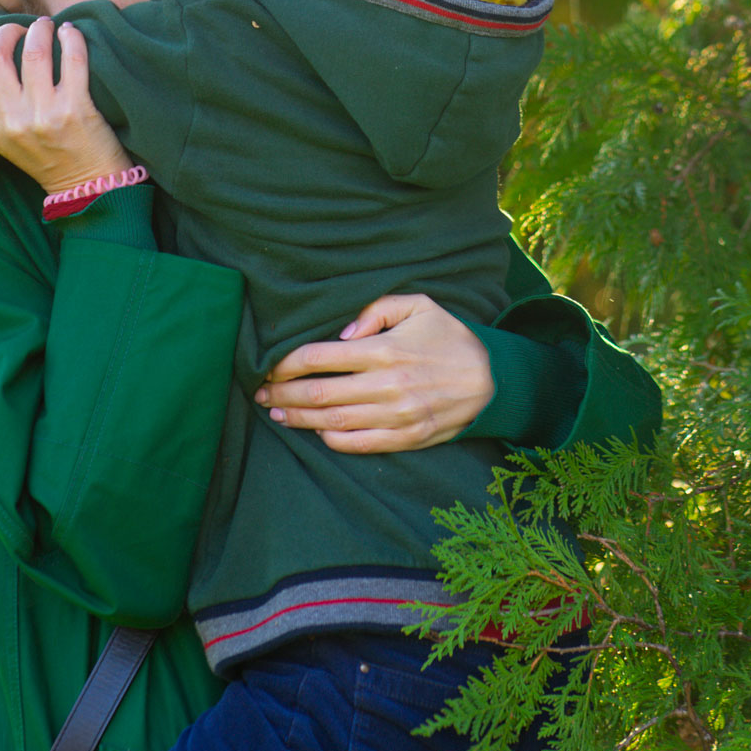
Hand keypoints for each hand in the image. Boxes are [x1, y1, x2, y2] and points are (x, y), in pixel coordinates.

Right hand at [0, 17, 131, 193]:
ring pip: (33, 50)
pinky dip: (71, 37)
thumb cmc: (44, 156)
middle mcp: (11, 122)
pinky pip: (72, 57)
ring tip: (44, 27)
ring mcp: (44, 115)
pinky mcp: (76, 109)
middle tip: (19, 30)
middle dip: (5, 31)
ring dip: (39, 30)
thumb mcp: (3, 139)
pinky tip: (69, 33)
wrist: (85, 185)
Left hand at [254, 293, 493, 453]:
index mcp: (384, 349)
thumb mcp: (418, 305)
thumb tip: (340, 332)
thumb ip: (376, 309)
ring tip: (277, 413)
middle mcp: (387, 384)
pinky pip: (359, 444)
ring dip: (299, 418)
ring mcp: (396, 415)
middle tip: (260, 394)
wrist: (491, 379)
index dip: (287, 363)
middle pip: (319, 392)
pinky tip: (316, 431)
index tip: (269, 366)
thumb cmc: (448, 337)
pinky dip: (332, 440)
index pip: (320, 357)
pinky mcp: (406, 437)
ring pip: (333, 421)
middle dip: (283, 393)